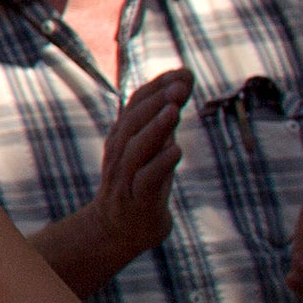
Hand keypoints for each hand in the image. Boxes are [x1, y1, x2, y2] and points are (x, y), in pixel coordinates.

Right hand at [87, 71, 187, 264]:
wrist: (118, 229)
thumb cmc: (141, 183)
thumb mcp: (153, 147)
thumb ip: (165, 118)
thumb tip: (182, 81)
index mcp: (123, 135)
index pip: (136, 103)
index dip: (159, 86)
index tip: (184, 72)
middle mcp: (119, 152)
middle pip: (134, 121)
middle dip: (157, 102)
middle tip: (180, 86)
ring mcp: (125, 177)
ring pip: (136, 148)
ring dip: (155, 128)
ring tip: (174, 110)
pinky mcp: (136, 200)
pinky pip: (145, 180)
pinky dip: (160, 164)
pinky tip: (176, 150)